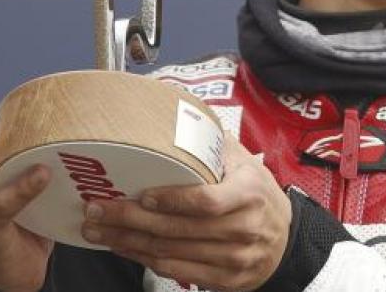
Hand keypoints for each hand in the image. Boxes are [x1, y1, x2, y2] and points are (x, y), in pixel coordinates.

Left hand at [82, 136, 292, 290]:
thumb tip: (179, 110)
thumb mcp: (246, 162)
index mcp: (248, 193)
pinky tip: (125, 249)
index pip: (205, 201)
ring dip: (130, 243)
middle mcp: (243, 228)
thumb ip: (214, 142)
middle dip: (130, 221)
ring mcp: (235, 258)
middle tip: (97, 211)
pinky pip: (178, 272)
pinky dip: (146, 261)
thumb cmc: (258, 195)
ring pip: (172, 253)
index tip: (141, 195)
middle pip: (179, 229)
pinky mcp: (226, 280)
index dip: (170, 200)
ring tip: (99, 231)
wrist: (287, 240)